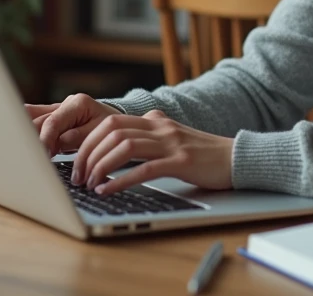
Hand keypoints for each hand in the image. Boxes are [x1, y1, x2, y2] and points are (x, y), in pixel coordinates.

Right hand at [25, 93, 121, 155]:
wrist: (114, 121)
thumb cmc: (109, 128)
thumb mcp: (100, 132)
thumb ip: (79, 137)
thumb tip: (59, 142)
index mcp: (78, 104)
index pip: (53, 122)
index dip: (45, 140)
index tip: (42, 156)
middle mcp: (64, 103)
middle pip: (38, 120)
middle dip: (30, 138)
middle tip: (25, 156)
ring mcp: (56, 109)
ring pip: (31, 117)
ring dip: (24, 133)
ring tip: (17, 149)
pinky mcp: (51, 118)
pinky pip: (34, 120)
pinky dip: (24, 128)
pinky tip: (14, 136)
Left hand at [71, 110, 233, 194]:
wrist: (237, 158)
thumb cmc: (203, 154)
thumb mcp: (173, 137)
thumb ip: (150, 134)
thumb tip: (124, 137)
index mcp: (155, 121)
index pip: (111, 122)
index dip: (88, 139)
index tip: (75, 159)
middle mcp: (161, 128)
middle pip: (112, 132)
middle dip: (88, 153)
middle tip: (77, 175)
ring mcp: (172, 143)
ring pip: (124, 147)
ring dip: (100, 166)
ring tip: (89, 184)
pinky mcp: (182, 162)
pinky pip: (144, 169)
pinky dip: (120, 180)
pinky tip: (107, 190)